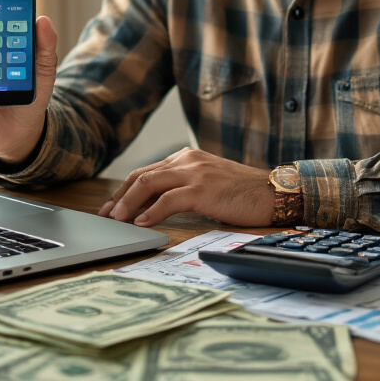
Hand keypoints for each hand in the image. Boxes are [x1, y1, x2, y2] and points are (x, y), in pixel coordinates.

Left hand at [99, 148, 273, 226]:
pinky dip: (151, 212)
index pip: (146, 172)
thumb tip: (152, 208)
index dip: (124, 190)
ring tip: (116, 221)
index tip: (111, 207)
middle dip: (118, 197)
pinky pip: (168, 200)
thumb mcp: (208, 185)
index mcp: (186, 157)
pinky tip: (141, 223)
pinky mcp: (202, 189)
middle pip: (140, 176)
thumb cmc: (243, 193)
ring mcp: (194, 172)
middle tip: (105, 216)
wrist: (274, 192)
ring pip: (148, 184)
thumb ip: (183, 188)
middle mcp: (186, 160)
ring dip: (127, 204)